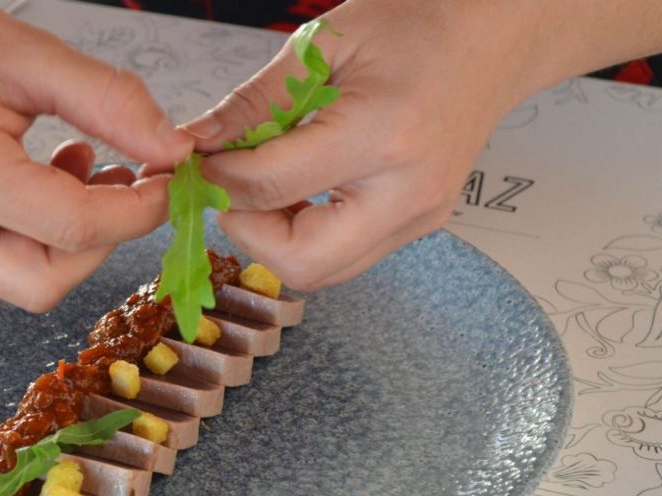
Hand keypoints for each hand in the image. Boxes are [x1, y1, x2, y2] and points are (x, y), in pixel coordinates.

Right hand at [0, 0, 192, 310]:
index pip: (72, 229)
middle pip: (41, 285)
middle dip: (97, 243)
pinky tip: (32, 177)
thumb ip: (113, 104)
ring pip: (15, 281)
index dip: (136, 213)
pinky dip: (26, 234)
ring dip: (62, 239)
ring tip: (71, 163)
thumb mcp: (32, 54)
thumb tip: (175, 152)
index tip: (167, 181)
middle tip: (122, 185)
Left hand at [181, 0, 539, 289]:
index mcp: (382, 133)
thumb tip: (198, 142)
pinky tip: (298, 191)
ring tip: (265, 185)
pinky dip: (305, 237)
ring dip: (274, 241)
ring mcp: (418, 217)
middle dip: (247, 231)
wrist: (494, 36)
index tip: (202, 160)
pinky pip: (345, 258)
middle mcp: (407, 191)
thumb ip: (255, 101)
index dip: (220, 179)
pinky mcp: (418, 227)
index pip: (272, 187)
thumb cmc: (418, 24)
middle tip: (230, 188)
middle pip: (301, 262)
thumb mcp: (323, 44)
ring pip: (322, 273)